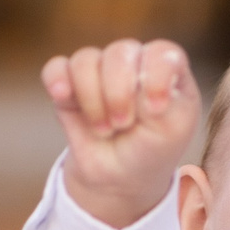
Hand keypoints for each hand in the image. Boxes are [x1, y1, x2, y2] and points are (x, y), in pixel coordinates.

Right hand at [40, 37, 200, 228]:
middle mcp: (132, 61)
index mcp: (166, 68)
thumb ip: (162, 97)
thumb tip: (135, 77)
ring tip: (104, 129)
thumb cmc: (153, 148)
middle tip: (124, 124)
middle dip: (119, 93)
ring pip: (86, 60)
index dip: (157, 76)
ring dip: (93, 99)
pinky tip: (62, 95)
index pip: (162, 52)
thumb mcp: (172, 129)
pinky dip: (57, 80)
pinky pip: (56, 68)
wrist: (121, 177)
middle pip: (120, 53)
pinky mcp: (68, 84)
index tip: (156, 109)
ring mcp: (99, 70)